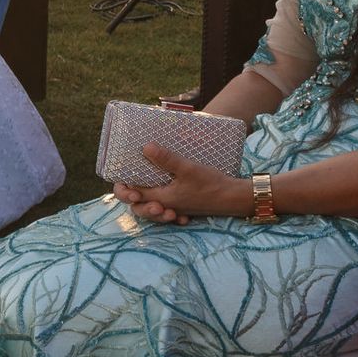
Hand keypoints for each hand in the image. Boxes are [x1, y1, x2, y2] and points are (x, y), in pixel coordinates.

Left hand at [113, 145, 248, 223]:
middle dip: (132, 197)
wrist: (234, 198)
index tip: (122, 178)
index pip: (135, 198)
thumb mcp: (188, 168)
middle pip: (140, 207)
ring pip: (153, 208)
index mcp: (163, 198)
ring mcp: (176, 207)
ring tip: (144, 190)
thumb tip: (145, 147)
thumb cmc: (211, 184)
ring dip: (146, 203)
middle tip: (131, 184)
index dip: (124, 189)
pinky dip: (163, 207)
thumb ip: (167, 159)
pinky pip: (168, 209)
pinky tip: (166, 201)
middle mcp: (167, 205)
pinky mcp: (185, 205)